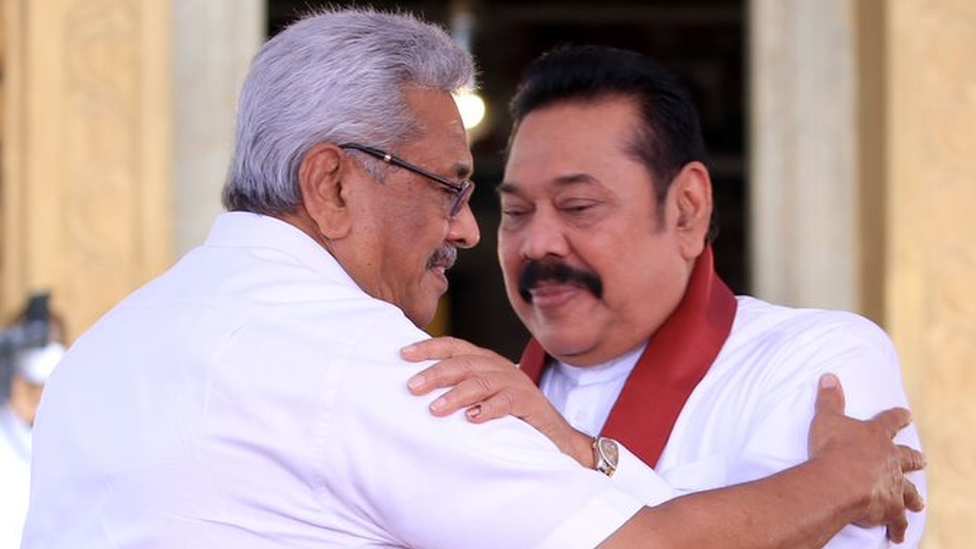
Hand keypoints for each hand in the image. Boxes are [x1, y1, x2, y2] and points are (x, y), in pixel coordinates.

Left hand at [402, 337, 594, 466]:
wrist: (555, 436)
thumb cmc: (511, 417)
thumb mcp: (481, 398)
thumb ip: (457, 389)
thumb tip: (417, 389)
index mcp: (485, 361)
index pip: (454, 347)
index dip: (429, 348)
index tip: (403, 355)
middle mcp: (499, 367)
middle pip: (464, 362)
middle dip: (436, 373)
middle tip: (412, 387)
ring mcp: (516, 383)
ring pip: (482, 381)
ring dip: (457, 394)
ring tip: (436, 409)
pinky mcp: (530, 402)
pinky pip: (507, 401)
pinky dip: (489, 409)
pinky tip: (472, 419)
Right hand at [808, 374, 924, 542]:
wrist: (840, 480)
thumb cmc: (832, 448)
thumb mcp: (826, 418)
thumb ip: (829, 398)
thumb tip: (829, 376)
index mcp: (876, 437)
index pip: (891, 422)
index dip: (899, 417)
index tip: (908, 415)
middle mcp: (890, 460)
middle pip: (907, 458)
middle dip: (914, 459)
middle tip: (923, 461)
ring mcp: (892, 484)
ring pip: (908, 492)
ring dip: (913, 497)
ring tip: (919, 504)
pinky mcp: (889, 507)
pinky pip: (896, 520)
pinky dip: (897, 527)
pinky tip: (897, 535)